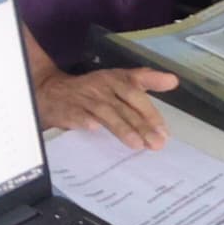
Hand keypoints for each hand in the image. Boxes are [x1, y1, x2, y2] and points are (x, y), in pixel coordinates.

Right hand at [34, 64, 179, 148]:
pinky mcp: (68, 109)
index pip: (136, 92)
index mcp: (115, 79)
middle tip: (156, 143)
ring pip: (105, 112)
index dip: (150, 111)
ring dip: (121, 127)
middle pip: (124, 105)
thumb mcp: (119, 80)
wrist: (50, 90)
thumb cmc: (92, 90)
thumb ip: (146, 79)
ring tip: (136, 144)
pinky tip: (94, 129)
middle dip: (141, 125)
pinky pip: (77, 114)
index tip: (164, 130)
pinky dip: (85, 120)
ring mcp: (84, 98)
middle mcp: (101, 87)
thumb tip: (173, 80)